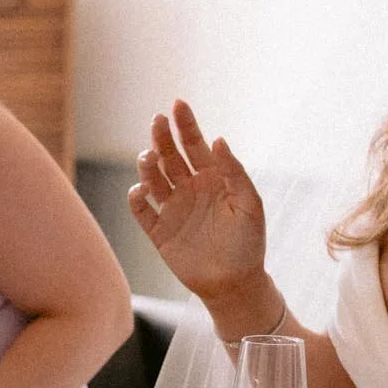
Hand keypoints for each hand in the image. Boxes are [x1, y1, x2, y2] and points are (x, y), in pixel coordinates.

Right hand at [128, 102, 270, 310]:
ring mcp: (172, 209)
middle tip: (157, 120)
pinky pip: (141, 211)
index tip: (177, 104)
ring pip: (153, 178)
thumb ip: (234, 172)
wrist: (234, 283)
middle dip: (162, 136)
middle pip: (170, 156)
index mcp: (212, 179)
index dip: (186, 124)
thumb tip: (218, 140)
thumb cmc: (248, 243)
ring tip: (150, 156)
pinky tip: (141, 189)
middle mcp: (189, 189)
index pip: (195, 145)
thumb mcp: (251, 204)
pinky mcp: (159, 231)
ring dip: (148, 164)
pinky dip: (136, 197)